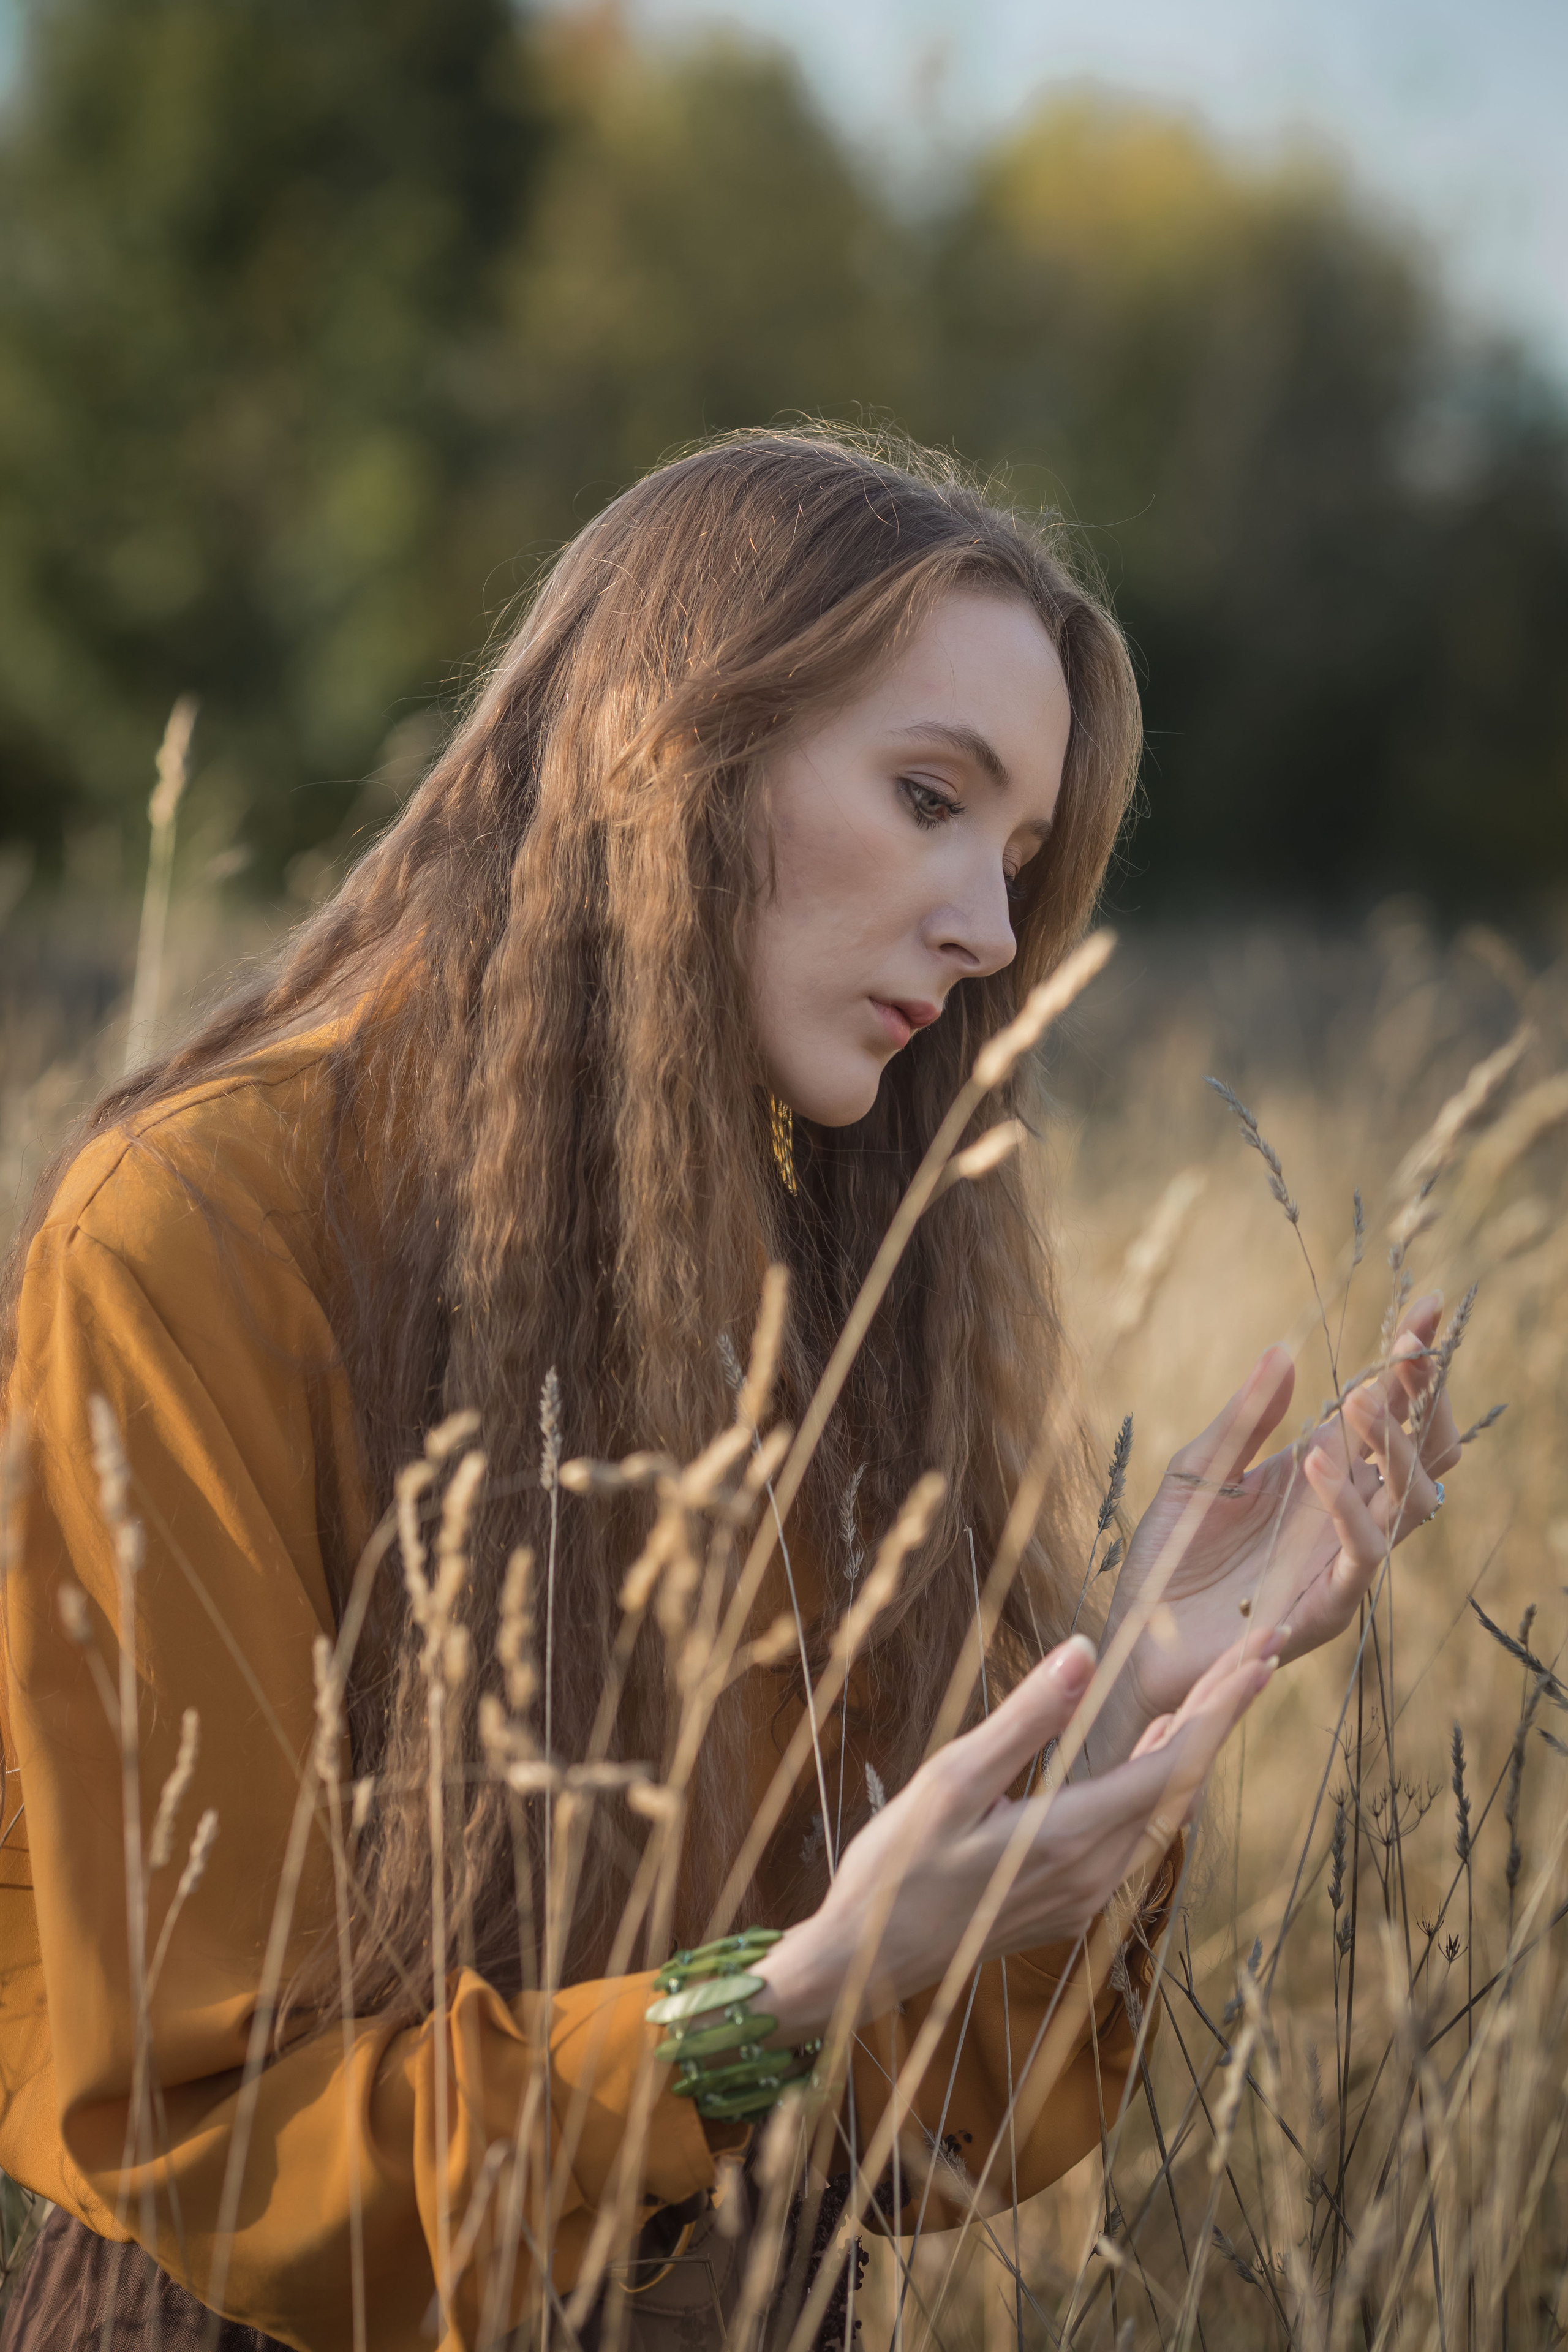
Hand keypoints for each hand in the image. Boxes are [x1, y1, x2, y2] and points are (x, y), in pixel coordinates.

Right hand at [752, 1631, 1275, 2042]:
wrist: (865, 1964)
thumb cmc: (895, 1870)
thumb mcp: (950, 1783)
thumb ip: (1024, 1721)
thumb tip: (1084, 1652)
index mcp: (1072, 1835)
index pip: (1174, 1761)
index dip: (1223, 1706)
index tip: (1264, 1655)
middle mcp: (1096, 1871)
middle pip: (1182, 1783)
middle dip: (1222, 1715)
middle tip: (1260, 1653)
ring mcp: (1086, 1892)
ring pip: (1164, 1811)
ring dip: (1193, 1749)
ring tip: (1218, 1694)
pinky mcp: (1068, 1900)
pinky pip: (1137, 1834)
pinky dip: (1159, 1784)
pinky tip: (1152, 1757)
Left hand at [1106, 1293, 1461, 1733]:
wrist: (1137, 1644)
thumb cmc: (1168, 1560)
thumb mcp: (1196, 1469)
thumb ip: (1243, 1418)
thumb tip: (1284, 1351)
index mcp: (1320, 1474)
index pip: (1385, 1412)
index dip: (1409, 1365)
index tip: (1424, 1308)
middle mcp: (1343, 1514)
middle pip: (1419, 1452)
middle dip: (1424, 1397)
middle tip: (1412, 1345)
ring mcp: (1341, 1561)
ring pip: (1408, 1499)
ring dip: (1392, 1445)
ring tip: (1357, 1398)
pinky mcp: (1325, 1605)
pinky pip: (1362, 1555)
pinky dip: (1348, 1507)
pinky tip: (1317, 1462)